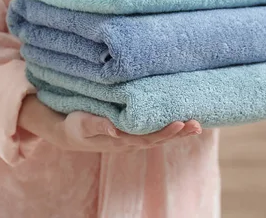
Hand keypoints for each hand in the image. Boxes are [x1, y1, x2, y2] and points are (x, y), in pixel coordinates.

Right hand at [18, 95, 201, 152]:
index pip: (147, 138)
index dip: (164, 132)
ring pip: (159, 138)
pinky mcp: (134, 133)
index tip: (179, 123)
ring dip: (179, 132)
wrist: (69, 134)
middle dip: (178, 133)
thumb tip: (115, 128)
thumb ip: (96, 125)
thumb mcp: (80, 124)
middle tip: (196, 125)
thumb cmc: (74, 125)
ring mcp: (132, 139)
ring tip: (197, 125)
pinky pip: (155, 132)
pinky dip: (171, 128)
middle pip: (158, 140)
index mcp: (119, 141)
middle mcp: (129, 143)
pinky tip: (184, 122)